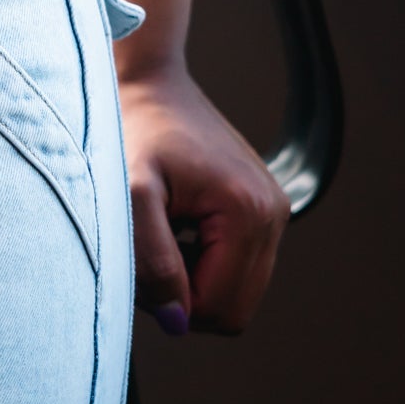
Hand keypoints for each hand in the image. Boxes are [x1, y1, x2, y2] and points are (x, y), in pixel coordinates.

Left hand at [116, 64, 288, 338]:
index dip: (173, 303)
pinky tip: (179, 222)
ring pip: (236, 290)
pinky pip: (237, 264)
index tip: (142, 261)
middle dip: (187, 294)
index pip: (220, 309)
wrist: (146, 82)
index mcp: (249, 213)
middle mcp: (273, 213)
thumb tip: (177, 321)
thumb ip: (152, 261)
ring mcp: (273, 210)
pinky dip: (204, 258)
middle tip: (151, 247)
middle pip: (235, 308)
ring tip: (164, 229)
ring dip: (194, 276)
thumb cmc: (134, 128)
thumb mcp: (130, 195)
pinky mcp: (262, 207)